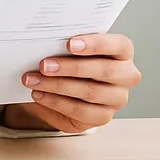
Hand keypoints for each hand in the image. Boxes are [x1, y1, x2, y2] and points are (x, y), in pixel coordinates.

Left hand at [0, 33, 140, 132]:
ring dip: (57, 86)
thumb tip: (43, 42)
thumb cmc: (71, 60)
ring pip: (90, 92)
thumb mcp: (70, 48)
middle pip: (105, 70)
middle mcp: (126, 75)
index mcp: (122, 52)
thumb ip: (65, 43)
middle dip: (71, 67)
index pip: (119, 45)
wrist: (65, 88)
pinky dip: (56, 102)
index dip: (95, 44)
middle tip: (43, 65)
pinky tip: (39, 95)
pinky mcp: (103, 116)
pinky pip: (80, 111)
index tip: (68, 44)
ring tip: (33, 80)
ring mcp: (117, 98)